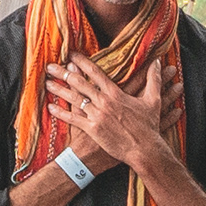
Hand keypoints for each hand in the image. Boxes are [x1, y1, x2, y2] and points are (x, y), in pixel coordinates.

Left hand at [53, 44, 176, 179]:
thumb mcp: (153, 100)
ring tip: (47, 83)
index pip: (96, 73)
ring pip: (74, 99)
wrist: (143, 150)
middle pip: (80, 83)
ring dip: (59, 90)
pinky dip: (61, 113)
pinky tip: (51, 107)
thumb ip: (153, 79)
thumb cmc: (148, 126)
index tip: (71, 55)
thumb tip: (158, 62)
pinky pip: (73, 119)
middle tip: (51, 66)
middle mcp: (104, 102)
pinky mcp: (93, 129)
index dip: (82, 62)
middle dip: (63, 73)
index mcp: (116, 93)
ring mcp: (97, 115)